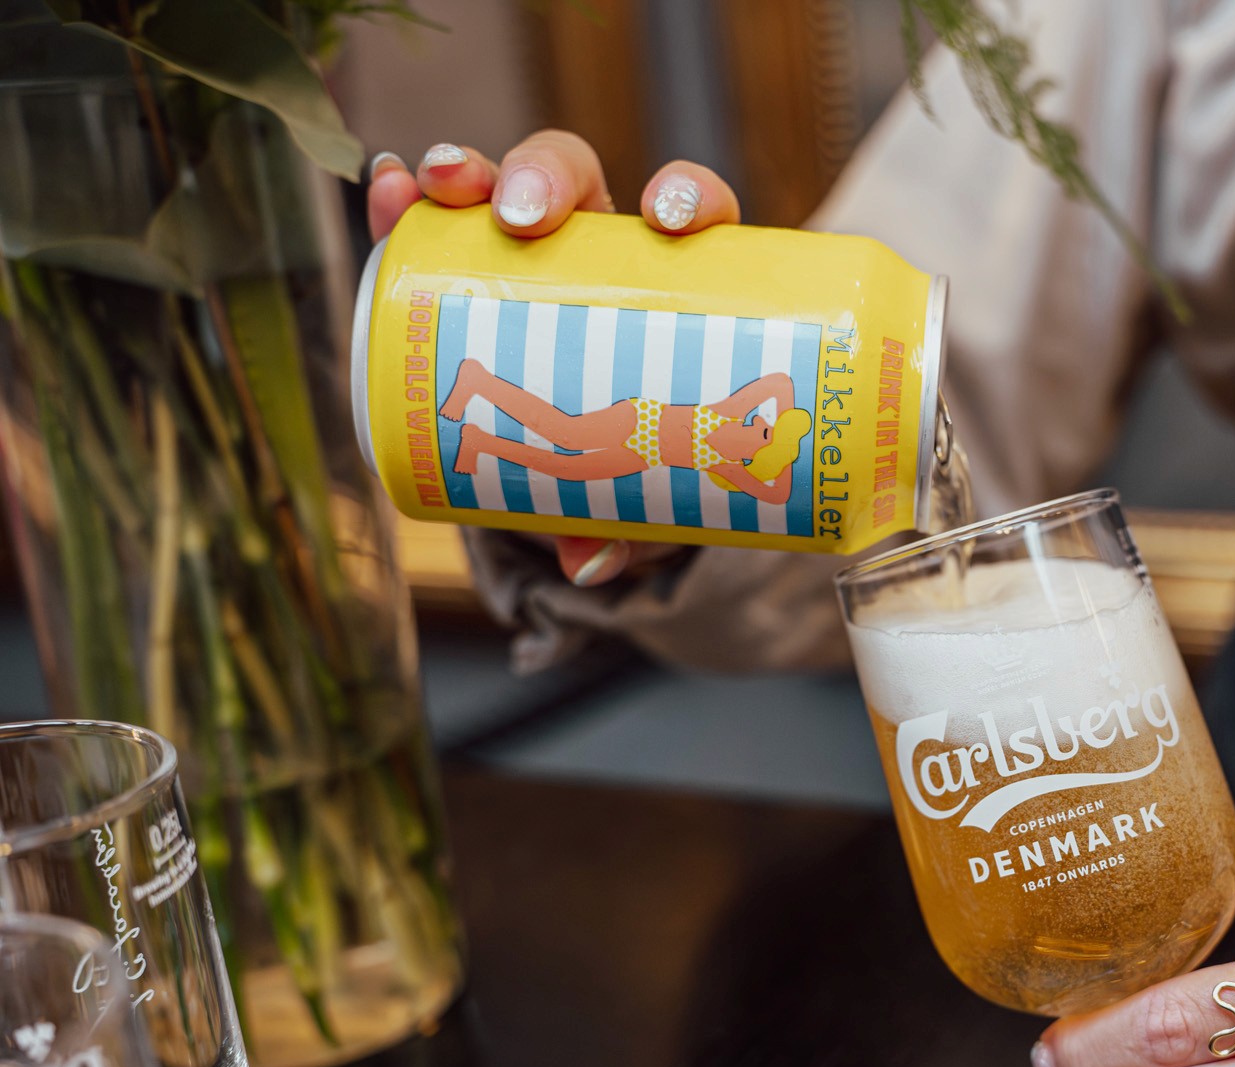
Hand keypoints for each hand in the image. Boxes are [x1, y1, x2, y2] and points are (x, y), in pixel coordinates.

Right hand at [364, 132, 742, 586]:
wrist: (596, 480)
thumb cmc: (646, 471)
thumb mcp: (651, 500)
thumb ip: (633, 529)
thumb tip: (587, 565)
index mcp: (674, 282)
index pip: (691, 213)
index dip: (686, 197)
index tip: (670, 220)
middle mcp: (605, 251)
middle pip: (583, 183)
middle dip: (548, 176)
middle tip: (523, 218)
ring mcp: (535, 256)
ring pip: (501, 189)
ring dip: (468, 174)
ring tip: (437, 186)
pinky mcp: (467, 275)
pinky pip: (431, 229)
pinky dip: (405, 204)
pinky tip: (385, 188)